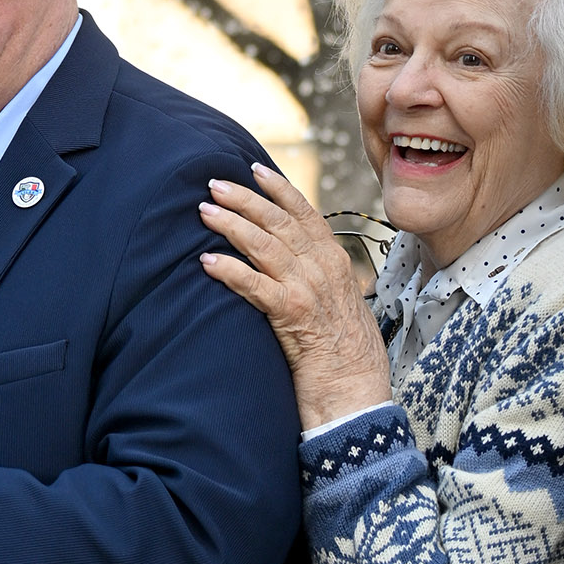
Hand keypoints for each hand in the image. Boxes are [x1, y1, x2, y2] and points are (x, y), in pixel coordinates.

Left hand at [200, 166, 393, 429]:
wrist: (358, 394)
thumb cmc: (348, 358)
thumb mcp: (341, 308)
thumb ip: (322, 283)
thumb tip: (297, 269)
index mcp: (337, 263)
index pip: (306, 213)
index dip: (279, 189)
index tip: (254, 169)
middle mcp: (325, 268)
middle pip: (279, 222)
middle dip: (245, 199)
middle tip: (214, 183)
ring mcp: (309, 289)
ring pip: (264, 245)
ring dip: (231, 225)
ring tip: (204, 212)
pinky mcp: (293, 315)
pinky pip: (255, 285)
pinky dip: (230, 270)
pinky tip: (207, 261)